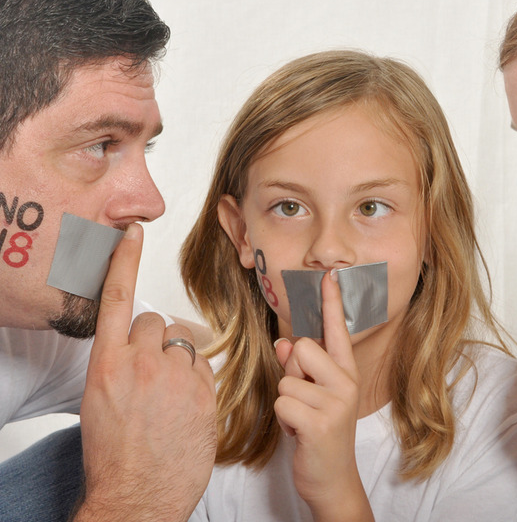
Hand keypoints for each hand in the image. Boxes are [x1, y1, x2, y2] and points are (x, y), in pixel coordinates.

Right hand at [75, 224, 216, 521]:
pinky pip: (204, 367)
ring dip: (178, 363)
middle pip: (156, 322)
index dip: (125, 262)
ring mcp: (174, 376)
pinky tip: (186, 408)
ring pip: (184, 345)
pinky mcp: (203, 391)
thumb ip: (120, 363)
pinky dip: (196, 380)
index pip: (117, 299)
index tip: (134, 233)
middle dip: (155, 341)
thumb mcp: (101, 401)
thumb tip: (141, 343)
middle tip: (152, 376)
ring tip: (168, 400)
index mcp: (107, 364)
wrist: (137, 496)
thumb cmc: (114, 453)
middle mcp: (140, 363)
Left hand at [274, 271, 372, 521]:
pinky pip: (282, 402)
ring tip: (302, 419)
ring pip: (286, 379)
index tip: (330, 275)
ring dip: (286, 402)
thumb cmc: (319, 430)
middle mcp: (346, 381)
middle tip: (304, 399)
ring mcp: (336, 402)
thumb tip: (282, 341)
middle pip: (302, 347)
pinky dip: (283, 420)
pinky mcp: (320, 422)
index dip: (332, 302)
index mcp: (346, 371)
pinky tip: (299, 433)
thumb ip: (299, 366)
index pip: (338, 329)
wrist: (333, 479)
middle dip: (292, 372)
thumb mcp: (312, 395)